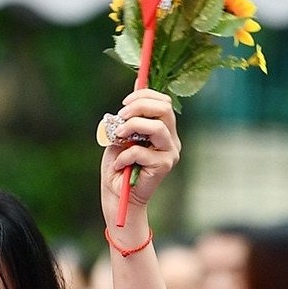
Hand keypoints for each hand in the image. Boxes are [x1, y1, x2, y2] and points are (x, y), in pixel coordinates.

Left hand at [99, 89, 180, 215]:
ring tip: (119, 136)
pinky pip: (141, 151)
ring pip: (157, 127)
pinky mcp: (164, 165)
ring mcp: (170, 152)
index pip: (164, 102)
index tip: (124, 104)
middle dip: (139, 107)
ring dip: (132, 127)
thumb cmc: (118, 165)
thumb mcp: (120, 136)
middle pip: (164, 109)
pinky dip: (124, 155)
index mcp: (163, 128)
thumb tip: (131, 95)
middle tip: (120, 117)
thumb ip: (128, 118)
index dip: (144, 96)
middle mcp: (171, 138)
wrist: (116, 194)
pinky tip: (119, 164)